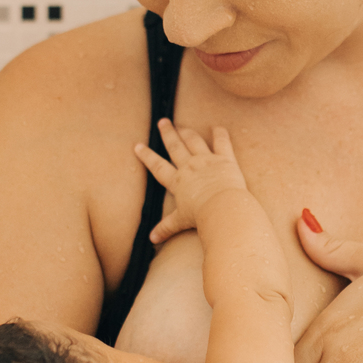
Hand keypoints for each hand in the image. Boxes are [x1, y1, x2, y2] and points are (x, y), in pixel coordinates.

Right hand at [137, 121, 248, 246]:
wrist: (222, 208)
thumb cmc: (201, 216)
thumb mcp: (180, 222)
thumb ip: (166, 228)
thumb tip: (152, 240)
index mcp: (177, 181)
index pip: (158, 166)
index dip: (146, 156)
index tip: (138, 146)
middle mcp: (189, 167)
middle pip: (175, 146)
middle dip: (168, 133)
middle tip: (162, 122)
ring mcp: (207, 160)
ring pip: (194, 141)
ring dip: (187, 131)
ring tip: (182, 125)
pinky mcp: (225, 159)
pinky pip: (222, 142)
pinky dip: (220, 133)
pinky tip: (217, 127)